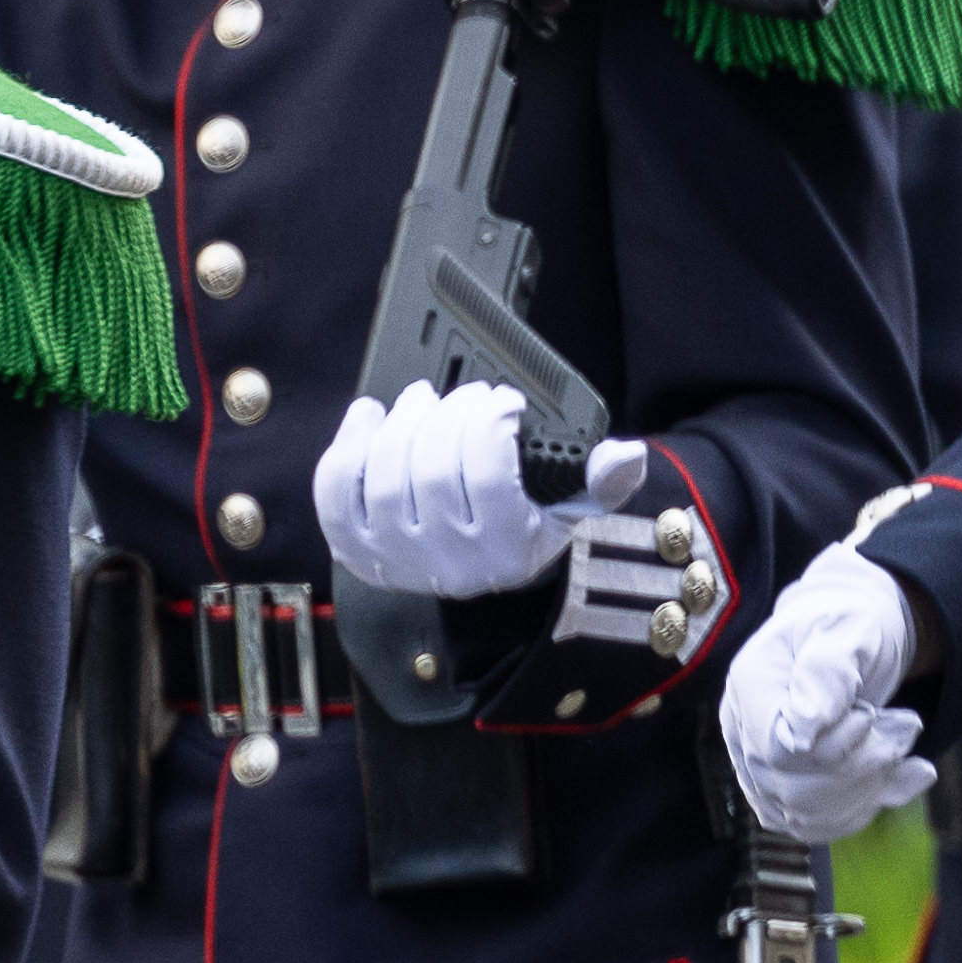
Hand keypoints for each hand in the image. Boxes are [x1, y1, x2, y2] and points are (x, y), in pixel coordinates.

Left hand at [315, 378, 635, 603]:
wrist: (479, 569)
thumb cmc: (523, 524)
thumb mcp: (574, 505)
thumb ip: (603, 478)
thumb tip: (625, 454)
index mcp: (508, 549)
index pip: (488, 477)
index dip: (488, 423)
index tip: (501, 399)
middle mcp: (450, 563)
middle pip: (431, 471)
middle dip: (446, 415)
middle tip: (463, 393)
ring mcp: (397, 560)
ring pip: (384, 478)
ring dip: (401, 423)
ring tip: (422, 399)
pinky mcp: (358, 551)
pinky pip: (336, 497)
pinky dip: (346, 449)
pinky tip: (370, 419)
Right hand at [715, 548, 933, 842]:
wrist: (856, 636)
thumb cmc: (853, 624)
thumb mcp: (852, 626)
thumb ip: (829, 670)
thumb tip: (804, 727)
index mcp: (750, 684)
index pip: (775, 751)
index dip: (833, 748)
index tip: (870, 716)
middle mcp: (743, 731)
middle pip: (791, 790)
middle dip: (861, 768)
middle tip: (903, 728)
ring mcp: (759, 767)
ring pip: (805, 817)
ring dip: (869, 788)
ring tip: (899, 741)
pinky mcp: (782, 793)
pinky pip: (818, 826)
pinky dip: (867, 807)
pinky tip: (902, 774)